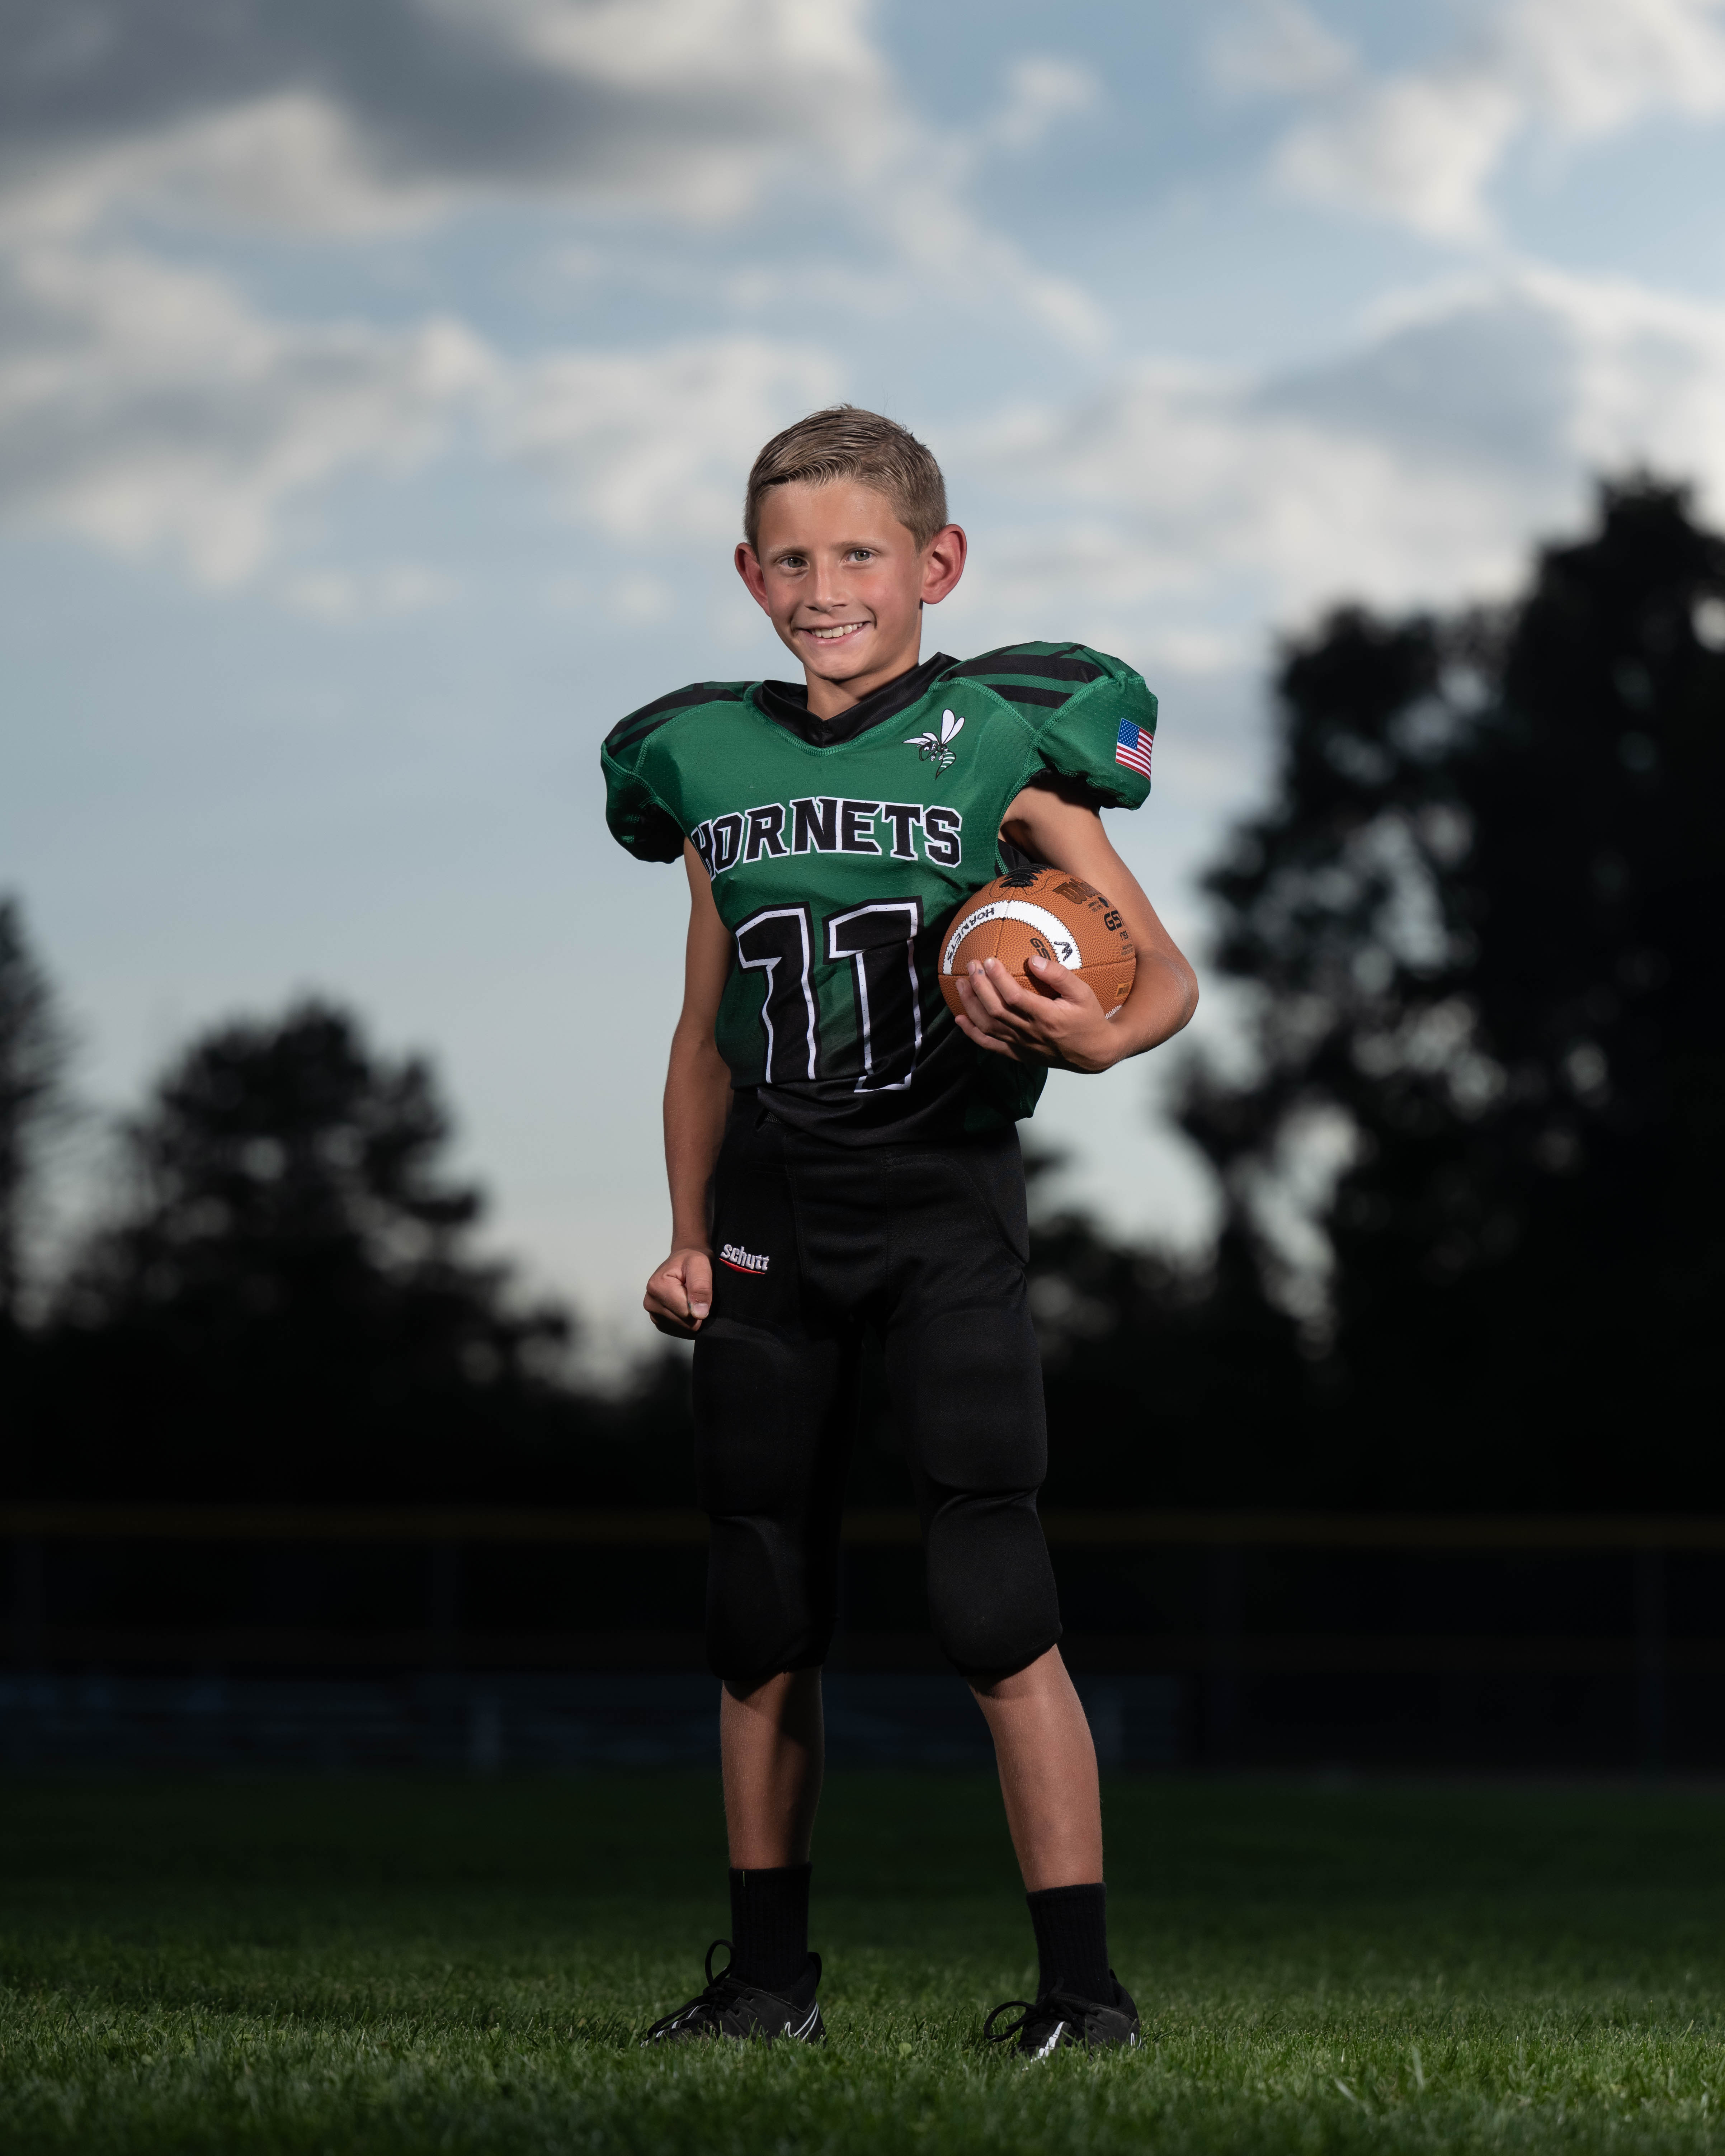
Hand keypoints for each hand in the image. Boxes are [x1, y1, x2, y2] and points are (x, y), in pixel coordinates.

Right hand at [645, 1246, 713, 1335]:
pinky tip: (687, 1306)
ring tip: (691, 1297)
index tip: (698, 1288)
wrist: (684, 1262)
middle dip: (697, 1310)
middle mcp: (650, 1303)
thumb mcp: (700, 1264)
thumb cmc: (691, 1261)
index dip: (700, 1303)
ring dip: (693, 1315)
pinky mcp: (660, 1322)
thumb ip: (700, 1287)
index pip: (687, 1312)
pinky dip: (689, 1321)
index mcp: (656, 1287)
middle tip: (695, 1292)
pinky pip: (682, 1331)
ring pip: (685, 1329)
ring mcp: (654, 1314)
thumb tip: (699, 1313)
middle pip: (686, 1323)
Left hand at [953, 954, 1124, 1071]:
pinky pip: (990, 1045)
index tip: (989, 960)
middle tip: (971, 966)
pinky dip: (972, 1033)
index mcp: (1047, 1017)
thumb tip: (1032, 960)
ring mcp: (1021, 1045)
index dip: (998, 979)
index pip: (1015, 997)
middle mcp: (1031, 1033)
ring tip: (961, 984)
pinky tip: (959, 1019)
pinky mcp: (1017, 1053)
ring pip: (988, 1026)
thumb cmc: (1088, 1019)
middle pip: (996, 1010)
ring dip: (971, 1005)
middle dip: (980, 986)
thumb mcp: (1083, 994)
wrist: (1093, 1053)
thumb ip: (1060, 976)